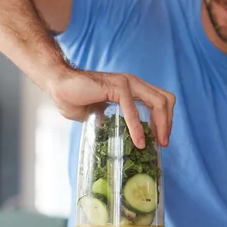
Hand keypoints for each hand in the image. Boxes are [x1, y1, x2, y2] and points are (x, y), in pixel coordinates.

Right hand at [46, 66, 175, 147]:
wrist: (58, 87)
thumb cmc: (75, 98)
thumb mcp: (100, 114)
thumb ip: (112, 121)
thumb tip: (117, 138)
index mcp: (132, 88)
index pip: (160, 100)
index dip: (165, 119)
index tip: (161, 139)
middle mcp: (133, 83)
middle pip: (166, 100)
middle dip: (168, 123)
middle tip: (163, 143)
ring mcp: (127, 83)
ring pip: (157, 102)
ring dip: (161, 125)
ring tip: (157, 144)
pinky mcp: (116, 86)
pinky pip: (132, 108)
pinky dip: (137, 126)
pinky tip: (138, 141)